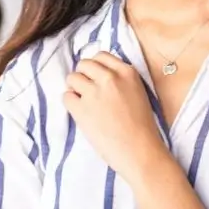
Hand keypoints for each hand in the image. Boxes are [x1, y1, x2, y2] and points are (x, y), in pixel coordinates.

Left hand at [64, 52, 167, 176]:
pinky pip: (66, 97)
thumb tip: (98, 77)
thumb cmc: (142, 128)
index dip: (95, 68)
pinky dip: (70, 104)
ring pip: (72, 78)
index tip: (95, 78)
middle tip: (88, 92)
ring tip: (84, 104)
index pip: (101, 56)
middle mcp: (109, 78)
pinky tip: (81, 114)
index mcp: (127, 72)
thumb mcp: (138, 94)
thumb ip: (120, 82)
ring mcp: (94, 92)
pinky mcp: (81, 108)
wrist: (140, 151)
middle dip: (83, 76)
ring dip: (75, 89)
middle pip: (84, 64)